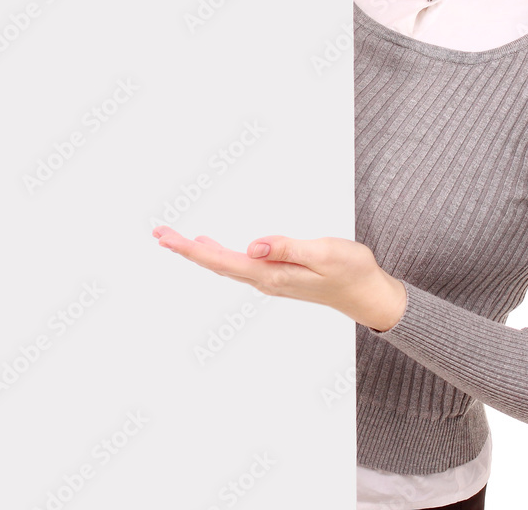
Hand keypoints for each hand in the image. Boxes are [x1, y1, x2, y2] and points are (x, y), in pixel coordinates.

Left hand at [152, 225, 406, 331]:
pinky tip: (210, 244)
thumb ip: (288, 248)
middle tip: (158, 233)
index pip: (222, 261)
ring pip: (224, 264)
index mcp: (271, 275)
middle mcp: (265, 280)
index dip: (192, 249)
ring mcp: (270, 279)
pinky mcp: (276, 274)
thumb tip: (252, 245)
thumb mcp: (324, 253)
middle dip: (186, 249)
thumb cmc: (351, 270)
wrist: (368, 294)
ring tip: (175, 238)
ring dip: (198, 251)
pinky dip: (217, 252)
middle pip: (216, 263)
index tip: (168, 238)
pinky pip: (237, 264)